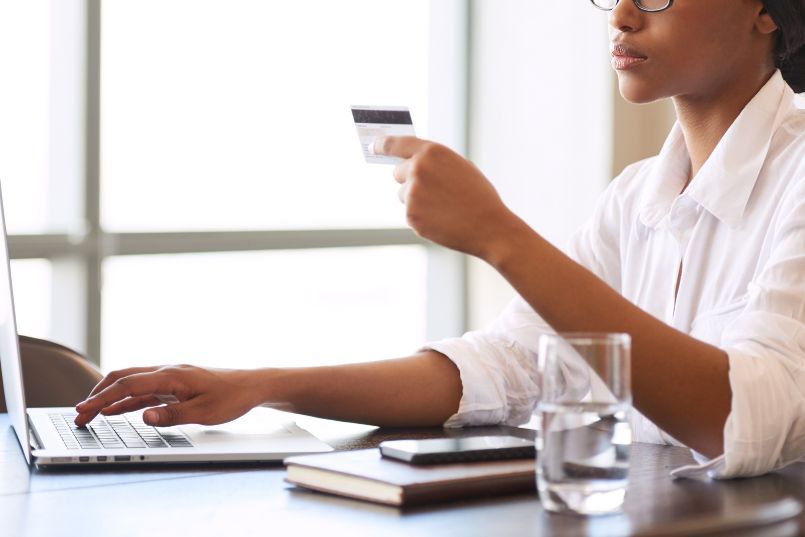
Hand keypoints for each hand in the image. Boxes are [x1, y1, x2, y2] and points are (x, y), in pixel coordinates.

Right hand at [73, 365, 262, 427]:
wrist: (252, 386)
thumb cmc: (232, 397)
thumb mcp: (204, 412)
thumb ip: (172, 415)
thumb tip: (143, 416)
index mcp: (172, 375)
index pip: (128, 385)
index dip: (102, 398)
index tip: (83, 410)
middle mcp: (168, 372)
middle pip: (123, 379)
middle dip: (98, 395)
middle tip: (79, 415)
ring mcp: (170, 378)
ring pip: (131, 384)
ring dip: (109, 398)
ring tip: (89, 414)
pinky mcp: (175, 385)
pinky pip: (144, 391)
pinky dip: (125, 400)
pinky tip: (114, 411)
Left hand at [372, 136, 518, 258]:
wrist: (489, 226)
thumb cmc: (478, 196)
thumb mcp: (458, 167)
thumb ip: (433, 162)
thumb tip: (409, 163)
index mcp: (432, 152)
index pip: (395, 143)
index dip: (382, 144)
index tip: (373, 146)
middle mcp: (417, 169)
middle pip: (397, 172)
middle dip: (408, 180)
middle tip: (432, 190)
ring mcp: (412, 194)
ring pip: (402, 195)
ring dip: (416, 200)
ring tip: (443, 207)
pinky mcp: (411, 216)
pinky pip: (410, 213)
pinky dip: (422, 217)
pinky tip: (442, 219)